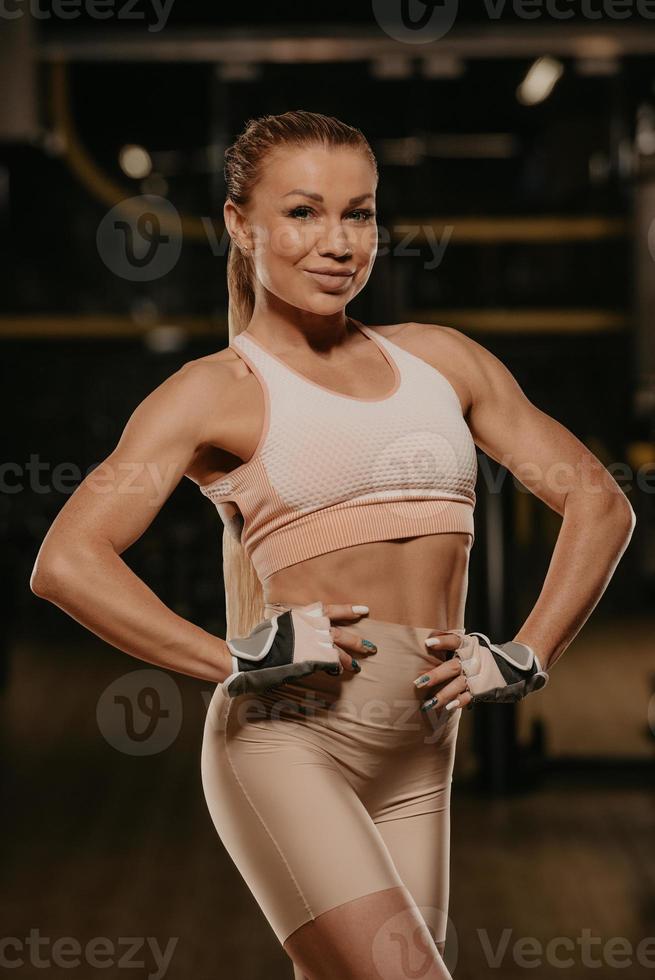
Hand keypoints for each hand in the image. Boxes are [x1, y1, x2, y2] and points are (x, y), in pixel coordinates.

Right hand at [222, 600, 377, 697]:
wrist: (254, 656)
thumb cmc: (260, 642)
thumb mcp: (278, 624)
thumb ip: (293, 625)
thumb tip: (299, 631)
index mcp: (304, 614)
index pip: (332, 609)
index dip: (349, 610)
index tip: (365, 610)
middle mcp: (313, 625)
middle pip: (341, 632)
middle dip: (357, 640)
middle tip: (371, 646)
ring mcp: (316, 642)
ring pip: (340, 649)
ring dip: (350, 658)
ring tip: (359, 665)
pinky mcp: (315, 658)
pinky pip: (332, 663)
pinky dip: (336, 668)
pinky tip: (338, 672)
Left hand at [414, 629, 548, 711]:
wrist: (516, 668)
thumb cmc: (483, 656)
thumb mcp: (472, 646)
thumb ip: (454, 646)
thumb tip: (427, 642)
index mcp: (470, 646)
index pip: (455, 640)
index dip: (442, 641)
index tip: (428, 642)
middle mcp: (473, 660)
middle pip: (452, 667)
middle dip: (435, 675)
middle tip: (418, 682)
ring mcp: (478, 676)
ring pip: (458, 685)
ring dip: (441, 695)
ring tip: (427, 704)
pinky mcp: (483, 689)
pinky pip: (469, 696)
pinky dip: (458, 701)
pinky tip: (448, 707)